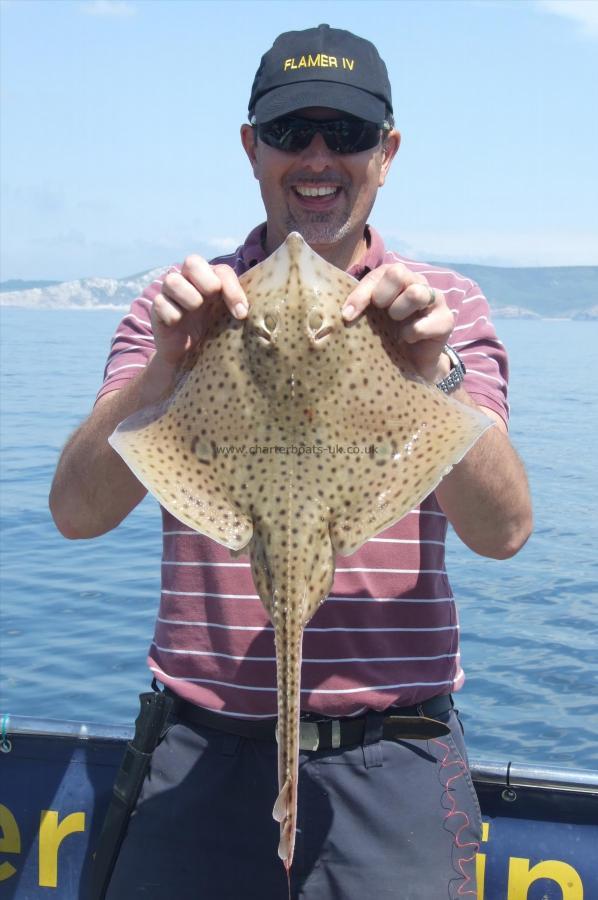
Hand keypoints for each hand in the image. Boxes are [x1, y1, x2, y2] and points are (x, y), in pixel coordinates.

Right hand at [152, 256, 248, 365]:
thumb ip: (238, 308)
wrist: (188, 356)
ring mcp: (170, 292)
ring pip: (173, 280)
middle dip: (205, 282)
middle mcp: (189, 280)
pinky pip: (160, 303)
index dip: (232, 289)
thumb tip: (251, 312)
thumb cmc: (211, 332)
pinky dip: (172, 314)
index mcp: (210, 280)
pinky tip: (178, 324)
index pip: (221, 270)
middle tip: (211, 300)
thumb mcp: (227, 319)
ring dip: (189, 298)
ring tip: (194, 312)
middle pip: (192, 261)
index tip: (241, 313)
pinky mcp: (157, 307)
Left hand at [342, 264, 454, 382]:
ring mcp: (435, 299)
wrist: (414, 362)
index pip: (379, 273)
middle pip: (398, 272)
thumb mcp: (372, 318)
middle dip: (383, 296)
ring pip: (415, 293)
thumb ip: (360, 307)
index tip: (348, 315)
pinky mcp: (446, 320)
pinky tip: (407, 340)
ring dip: (399, 312)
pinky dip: (409, 335)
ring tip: (396, 327)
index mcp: (397, 279)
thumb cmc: (389, 334)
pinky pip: (422, 325)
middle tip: (382, 314)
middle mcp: (417, 283)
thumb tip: (343, 313)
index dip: (361, 294)